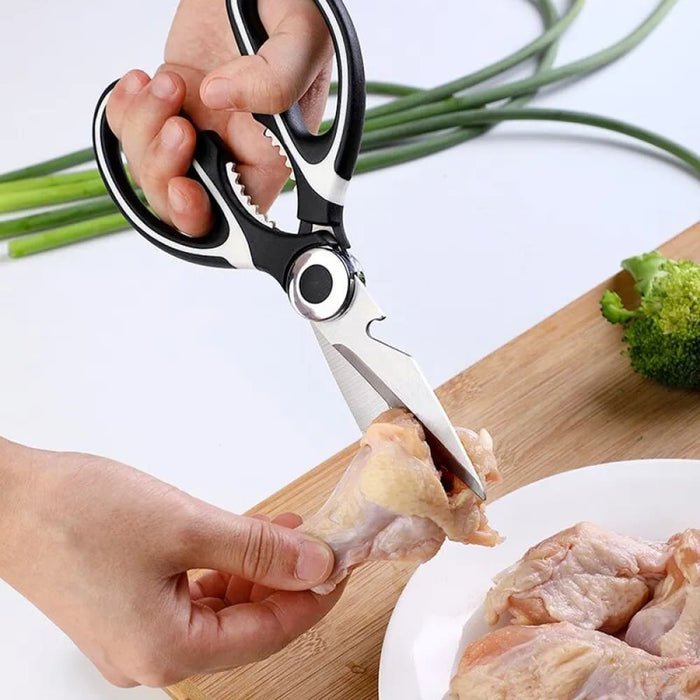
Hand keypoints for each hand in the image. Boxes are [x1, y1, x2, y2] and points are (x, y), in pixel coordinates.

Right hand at [0, 439, 339, 687]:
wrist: (10, 498)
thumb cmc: (74, 514)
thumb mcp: (186, 527)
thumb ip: (257, 550)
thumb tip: (314, 565)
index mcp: (167, 650)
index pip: (270, 632)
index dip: (314, 596)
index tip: (341, 564)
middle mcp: (151, 656)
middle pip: (248, 624)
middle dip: (287, 579)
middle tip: (317, 542)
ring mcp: (137, 636)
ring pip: (224, 610)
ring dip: (258, 571)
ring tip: (285, 532)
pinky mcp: (129, 609)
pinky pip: (196, 597)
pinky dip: (226, 569)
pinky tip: (243, 539)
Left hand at [105, 0, 332, 236]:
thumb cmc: (292, 7)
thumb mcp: (301, 37)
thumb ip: (276, 77)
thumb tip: (220, 99)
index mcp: (273, 156)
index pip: (239, 216)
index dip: (205, 217)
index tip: (185, 188)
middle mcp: (233, 152)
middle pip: (184, 202)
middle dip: (164, 171)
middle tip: (175, 126)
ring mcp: (199, 132)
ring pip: (151, 168)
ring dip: (144, 130)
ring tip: (167, 84)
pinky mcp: (169, 108)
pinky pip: (130, 131)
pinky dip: (124, 111)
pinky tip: (142, 82)